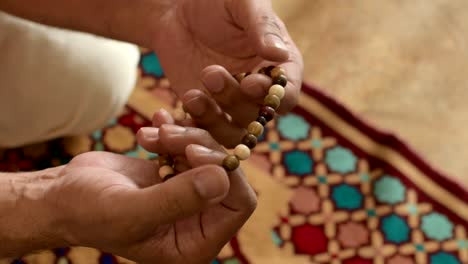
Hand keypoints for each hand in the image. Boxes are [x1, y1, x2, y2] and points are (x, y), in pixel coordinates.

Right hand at [41, 127, 255, 262]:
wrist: (63, 197)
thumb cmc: (89, 213)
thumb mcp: (130, 211)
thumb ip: (177, 200)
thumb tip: (223, 178)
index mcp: (196, 242)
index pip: (239, 204)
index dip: (224, 172)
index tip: (191, 151)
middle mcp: (199, 220)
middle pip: (227, 172)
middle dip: (199, 146)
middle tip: (166, 136)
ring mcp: (189, 193)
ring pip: (210, 153)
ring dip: (184, 136)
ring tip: (151, 134)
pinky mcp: (177, 172)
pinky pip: (191, 144)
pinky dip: (176, 130)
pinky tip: (155, 125)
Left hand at [150, 0, 302, 146]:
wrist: (177, 14)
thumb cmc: (216, 3)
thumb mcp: (242, 4)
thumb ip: (262, 26)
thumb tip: (280, 54)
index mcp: (279, 68)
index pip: (287, 95)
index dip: (272, 96)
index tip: (249, 82)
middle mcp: (258, 94)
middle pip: (256, 116)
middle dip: (234, 100)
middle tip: (210, 73)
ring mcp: (231, 108)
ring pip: (230, 134)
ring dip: (211, 120)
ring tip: (191, 96)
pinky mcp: (205, 115)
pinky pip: (200, 135)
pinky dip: (186, 132)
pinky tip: (169, 117)